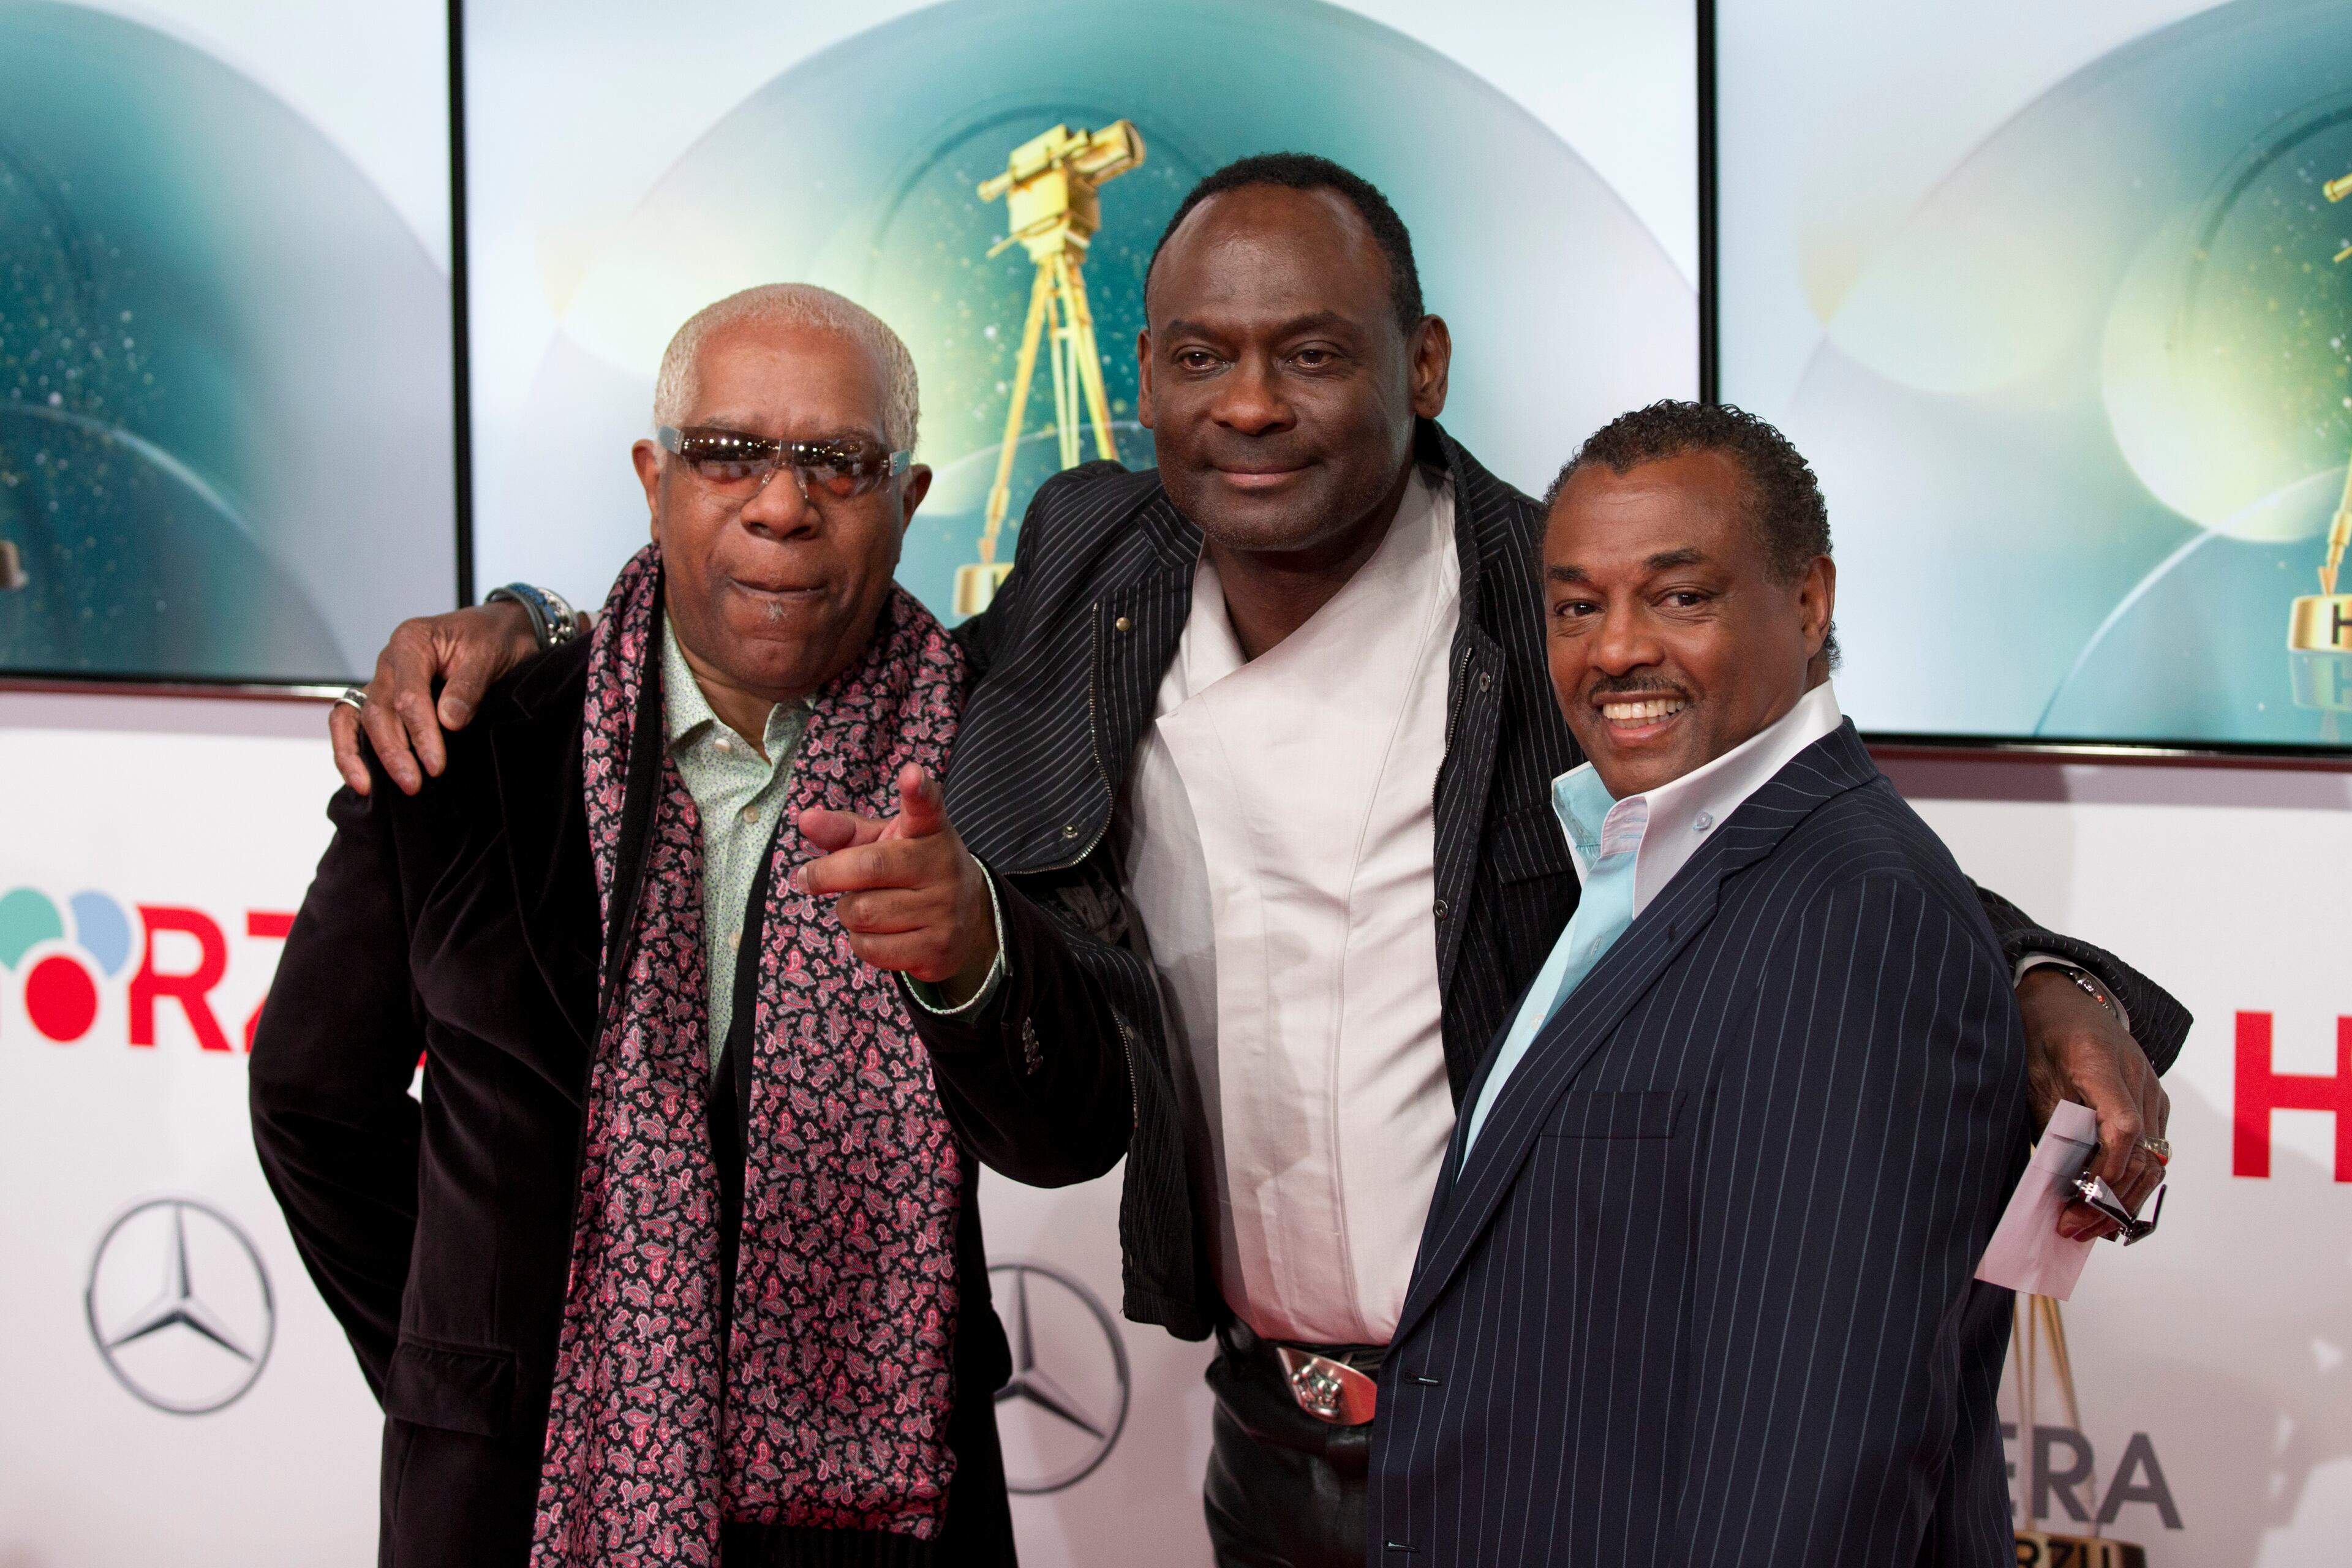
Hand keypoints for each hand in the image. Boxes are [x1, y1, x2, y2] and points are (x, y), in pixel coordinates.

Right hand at [331, 601, 539, 795]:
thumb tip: (449, 722)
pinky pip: (353, 721)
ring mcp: (383, 679)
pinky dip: (352, 747)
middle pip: (379, 711)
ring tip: (372, 788)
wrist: (498, 629)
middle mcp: (389, 661)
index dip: (420, 733)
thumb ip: (468, 686)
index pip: (408, 695)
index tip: (436, 765)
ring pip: (359, 718)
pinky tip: (361, 777)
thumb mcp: (489, 654)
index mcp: (412, 642)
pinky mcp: (386, 697)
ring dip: (366, 756)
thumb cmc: (493, 637)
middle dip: (393, 752)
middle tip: (413, 785)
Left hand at [795, 764, 999, 995]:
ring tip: (862, 905)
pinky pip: (871, 948)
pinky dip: (859, 941)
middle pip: (868, 869)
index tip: (910, 774)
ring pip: (862, 913)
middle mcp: (943, 866)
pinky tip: (875, 931)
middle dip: (828, 875)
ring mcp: (944, 910)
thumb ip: (845, 831)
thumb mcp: (884, 842)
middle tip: (811, 877)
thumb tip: (806, 820)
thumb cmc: (912, 869)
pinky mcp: (937, 949)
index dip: (916, 790)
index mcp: (930, 831)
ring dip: (846, 911)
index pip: (926, 807)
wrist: (969, 918)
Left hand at [2017, 967, 2170, 1241]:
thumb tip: (2056, 1180)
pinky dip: (2130, 1184)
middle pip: (2143, 1154)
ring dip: (2123, 1201)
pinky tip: (2102, 1206)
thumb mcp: (2029, 1070)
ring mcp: (2153, 1092)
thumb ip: (2050, 1120)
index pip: (2121, 1124)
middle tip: (2073, 1227)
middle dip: (2110, 1200)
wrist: (2066, 998)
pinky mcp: (2155, 1106)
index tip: (2080, 1196)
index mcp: (2100, 1061)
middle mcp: (2138, 1078)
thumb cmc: (2040, 1032)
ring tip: (2085, 1227)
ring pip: (2154, 1162)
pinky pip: (2152, 1152)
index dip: (2106, 1168)